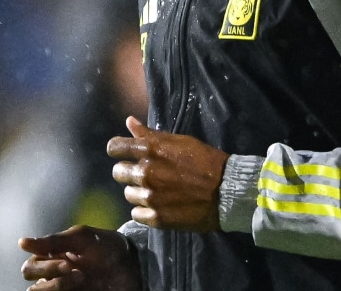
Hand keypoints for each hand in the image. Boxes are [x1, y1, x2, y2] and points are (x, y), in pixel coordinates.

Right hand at [19, 226, 139, 290]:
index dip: (44, 266)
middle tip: (74, 270)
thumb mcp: (82, 238)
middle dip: (50, 275)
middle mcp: (53, 276)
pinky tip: (80, 287)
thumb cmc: (107, 247)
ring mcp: (62, 289)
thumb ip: (53, 241)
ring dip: (56, 287)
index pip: (30, 267)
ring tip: (81, 279)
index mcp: (52, 257)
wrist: (132, 266)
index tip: (68, 263)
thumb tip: (21, 243)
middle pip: (31, 283)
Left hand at [107, 116, 230, 231]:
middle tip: (146, 175)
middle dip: (128, 172)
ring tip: (157, 191)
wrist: (226, 191)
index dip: (117, 150)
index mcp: (150, 150)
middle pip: (117, 172)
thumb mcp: (180, 141)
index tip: (123, 153)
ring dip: (139, 192)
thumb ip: (151, 134)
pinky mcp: (156, 218)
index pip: (114, 148)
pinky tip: (159, 205)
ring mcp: (150, 197)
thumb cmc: (205, 161)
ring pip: (128, 194)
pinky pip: (136, 213)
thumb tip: (129, 122)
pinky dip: (145, 210)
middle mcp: (146, 173)